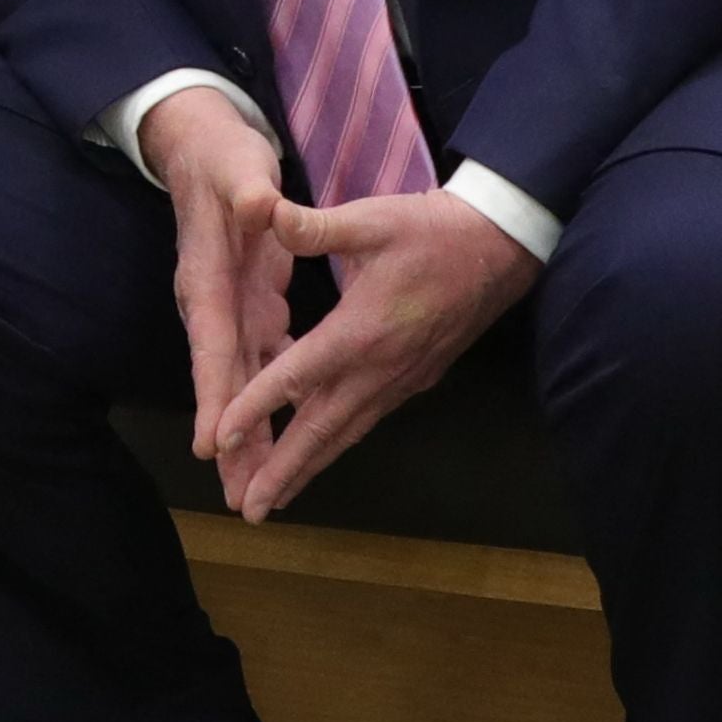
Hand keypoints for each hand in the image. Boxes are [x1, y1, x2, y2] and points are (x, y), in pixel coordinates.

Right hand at [142, 88, 296, 505]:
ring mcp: (230, 306)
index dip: (211, 394)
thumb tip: (259, 203)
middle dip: (230, 440)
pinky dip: (271, 401)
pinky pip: (261, 362)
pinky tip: (290, 430)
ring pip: (242, 381)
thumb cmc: (222, 156)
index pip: (211, 343)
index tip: (209, 442)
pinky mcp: (249, 302)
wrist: (204, 144)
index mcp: (208, 277)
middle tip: (239, 495)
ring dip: (251, 432)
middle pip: (222, 381)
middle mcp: (213, 302)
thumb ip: (250, 189)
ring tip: (259, 485)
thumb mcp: (238, 165)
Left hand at [214, 189, 538, 522]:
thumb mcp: (371, 219)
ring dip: (310, 467)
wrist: (501, 248)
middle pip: (322, 429)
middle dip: (283, 471)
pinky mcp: (415, 378)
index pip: (296, 378)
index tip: (220, 440)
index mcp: (360, 332)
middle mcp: (379, 368)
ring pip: (347, 433)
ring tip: (277, 498)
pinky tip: (319, 450)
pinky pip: (366, 420)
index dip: (255, 408)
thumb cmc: (432, 231)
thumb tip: (264, 210)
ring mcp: (400, 379)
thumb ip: (315, 225)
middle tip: (250, 510)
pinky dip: (337, 442)